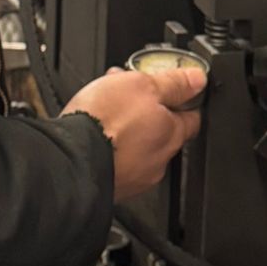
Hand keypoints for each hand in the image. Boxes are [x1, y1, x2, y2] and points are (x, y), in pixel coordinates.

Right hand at [62, 64, 205, 200]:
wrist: (68, 161)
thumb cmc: (103, 123)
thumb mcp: (142, 85)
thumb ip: (173, 83)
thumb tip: (198, 79)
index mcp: (172, 133)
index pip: (192, 118)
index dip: (183, 101)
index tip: (174, 91)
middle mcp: (158, 160)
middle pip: (162, 131)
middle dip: (148, 112)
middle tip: (128, 95)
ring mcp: (135, 178)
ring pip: (138, 147)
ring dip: (127, 130)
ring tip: (105, 111)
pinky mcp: (113, 186)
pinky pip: (117, 162)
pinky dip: (110, 148)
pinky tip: (95, 136)